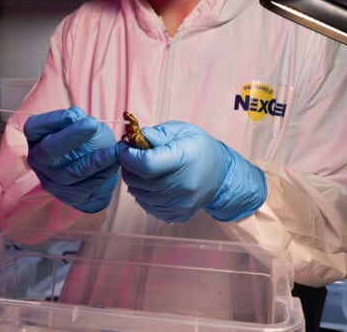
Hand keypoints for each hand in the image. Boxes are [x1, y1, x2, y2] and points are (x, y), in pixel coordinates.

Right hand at [25, 106, 118, 212]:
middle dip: (72, 136)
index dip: (52, 120)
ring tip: (113, 150)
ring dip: (94, 161)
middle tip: (93, 125)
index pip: (34, 127)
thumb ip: (78, 119)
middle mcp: (38, 159)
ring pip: (68, 173)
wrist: (100, 170)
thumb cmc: (90, 141)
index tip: (72, 115)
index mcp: (37, 137)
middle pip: (47, 151)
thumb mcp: (85, 124)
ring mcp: (49, 180)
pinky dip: (101, 175)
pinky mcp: (66, 196)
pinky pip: (83, 188)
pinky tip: (113, 164)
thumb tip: (74, 117)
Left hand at [116, 121, 265, 222]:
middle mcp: (183, 185)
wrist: (222, 175)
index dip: (127, 156)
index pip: (145, 164)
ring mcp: (180, 204)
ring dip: (135, 182)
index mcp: (184, 159)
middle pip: (139, 181)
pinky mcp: (177, 215)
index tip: (124, 147)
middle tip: (133, 157)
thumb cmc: (200, 148)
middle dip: (128, 167)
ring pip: (139, 196)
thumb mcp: (182, 131)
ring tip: (145, 170)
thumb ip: (157, 134)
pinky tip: (153, 184)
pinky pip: (147, 207)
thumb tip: (135, 136)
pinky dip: (144, 195)